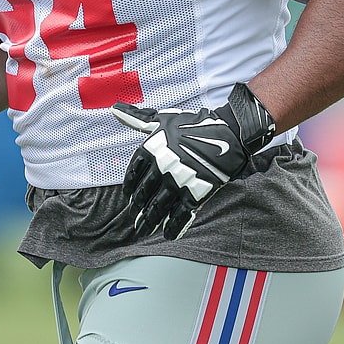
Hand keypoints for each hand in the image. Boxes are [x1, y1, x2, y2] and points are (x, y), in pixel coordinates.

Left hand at [113, 82, 275, 240]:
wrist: (228, 132)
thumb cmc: (193, 124)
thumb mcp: (162, 119)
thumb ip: (137, 119)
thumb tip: (115, 110)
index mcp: (152, 149)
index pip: (134, 173)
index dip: (130, 188)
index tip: (129, 196)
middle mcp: (162, 167)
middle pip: (144, 194)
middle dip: (137, 208)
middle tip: (134, 218)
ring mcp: (179, 181)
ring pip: (159, 207)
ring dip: (150, 221)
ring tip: (144, 230)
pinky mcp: (196, 193)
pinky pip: (181, 215)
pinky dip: (174, 227)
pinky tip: (169, 234)